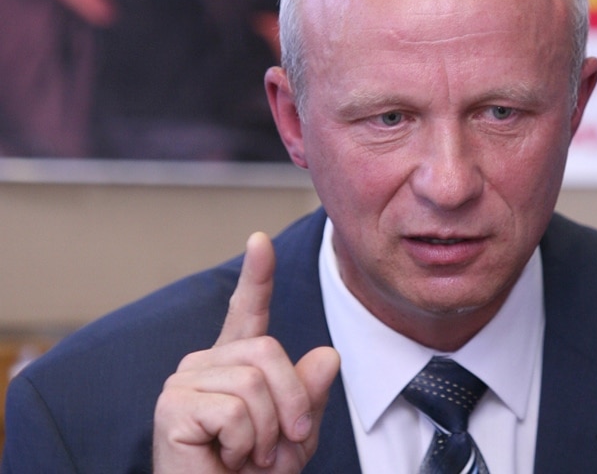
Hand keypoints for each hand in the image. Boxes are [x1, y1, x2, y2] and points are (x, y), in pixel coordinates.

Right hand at [153, 232, 340, 472]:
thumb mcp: (296, 434)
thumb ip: (310, 394)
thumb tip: (328, 355)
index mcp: (235, 363)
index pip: (247, 312)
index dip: (256, 277)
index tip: (260, 241)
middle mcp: (205, 362)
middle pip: (269, 350)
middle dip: (291, 402)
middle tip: (280, 445)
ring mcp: (185, 380)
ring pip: (255, 380)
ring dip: (268, 430)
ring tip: (250, 455)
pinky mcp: (173, 406)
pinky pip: (235, 410)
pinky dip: (246, 443)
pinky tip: (227, 458)